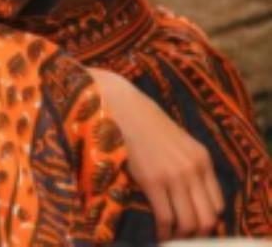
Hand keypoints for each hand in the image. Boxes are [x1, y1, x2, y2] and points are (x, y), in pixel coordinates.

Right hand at [94, 70, 224, 240]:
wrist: (127, 110)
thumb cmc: (151, 126)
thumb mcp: (182, 145)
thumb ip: (192, 169)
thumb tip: (195, 203)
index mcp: (203, 159)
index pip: (218, 205)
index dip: (209, 221)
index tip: (196, 226)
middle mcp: (193, 169)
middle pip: (207, 218)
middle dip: (197, 234)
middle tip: (184, 237)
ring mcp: (174, 176)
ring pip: (188, 223)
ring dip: (180, 236)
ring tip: (171, 236)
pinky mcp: (153, 181)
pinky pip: (166, 218)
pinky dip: (164, 231)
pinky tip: (159, 232)